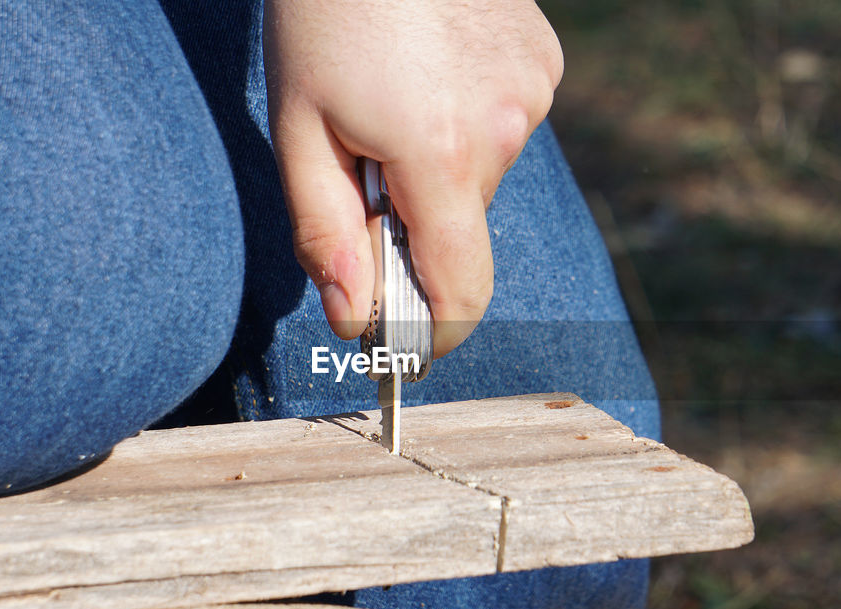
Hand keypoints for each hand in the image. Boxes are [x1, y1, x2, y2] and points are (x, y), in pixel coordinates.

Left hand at [264, 0, 562, 356]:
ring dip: (439, 167)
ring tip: (395, 96)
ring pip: (483, 175)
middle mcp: (504, 129)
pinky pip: (503, 125)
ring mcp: (532, 92)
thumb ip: (326, 234)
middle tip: (360, 161)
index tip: (398, 344)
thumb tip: (356, 320)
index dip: (429, 331)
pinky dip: (467, 122)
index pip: (460, 292)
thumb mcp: (297, 128)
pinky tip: (431, 69)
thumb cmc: (323, 13)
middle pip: (463, 231)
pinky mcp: (543, 62)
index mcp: (439, 155)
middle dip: (413, 222)